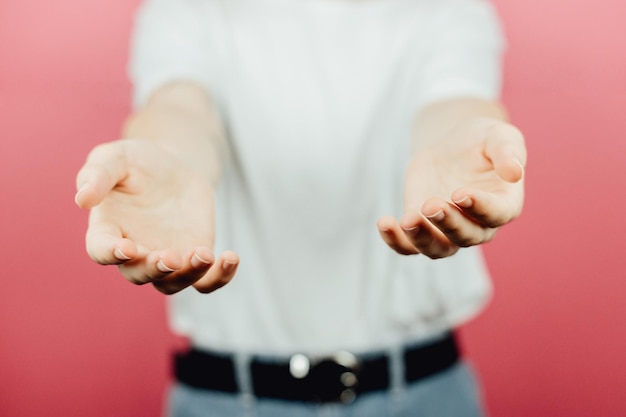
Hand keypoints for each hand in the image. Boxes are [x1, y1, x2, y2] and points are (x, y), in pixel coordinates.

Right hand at [75, 138, 237, 293]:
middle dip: (154, 269)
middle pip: (138, 275)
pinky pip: (206, 280)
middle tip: (170, 257)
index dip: (111, 254)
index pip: (101, 251)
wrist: (175, 167)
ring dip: (189, 275)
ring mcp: (166, 258)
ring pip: (173, 283)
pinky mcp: (194, 257)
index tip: (126, 248)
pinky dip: (219, 277)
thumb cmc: (138, 162)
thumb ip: (98, 174)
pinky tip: (231, 258)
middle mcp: (134, 252)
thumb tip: (82, 198)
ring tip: (204, 254)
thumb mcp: (117, 157)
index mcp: (107, 230)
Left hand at [377, 118, 525, 258]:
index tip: (460, 193)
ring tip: (406, 220)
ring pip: (438, 249)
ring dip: (421, 239)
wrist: (453, 146)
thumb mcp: (499, 136)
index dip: (480, 208)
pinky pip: (409, 246)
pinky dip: (396, 241)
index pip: (496, 214)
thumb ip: (508, 151)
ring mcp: (448, 230)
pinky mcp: (422, 226)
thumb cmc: (483, 141)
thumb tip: (515, 172)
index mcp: (504, 203)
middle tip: (431, 205)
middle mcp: (479, 225)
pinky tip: (384, 223)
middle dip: (448, 223)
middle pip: (466, 236)